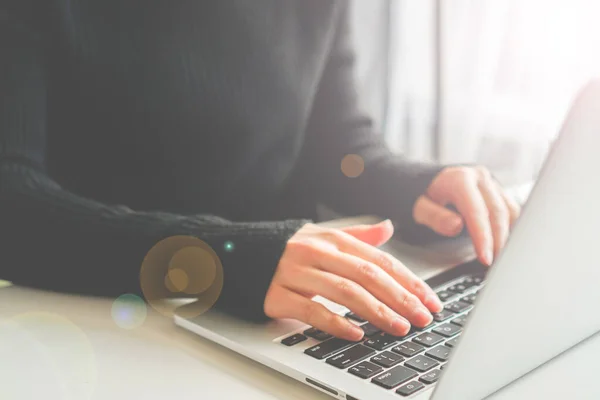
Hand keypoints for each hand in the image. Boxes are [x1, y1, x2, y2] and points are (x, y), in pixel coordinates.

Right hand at [264, 221, 442, 340]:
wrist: (242, 253)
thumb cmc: (291, 250)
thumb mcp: (325, 237)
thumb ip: (358, 235)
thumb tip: (389, 227)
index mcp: (332, 239)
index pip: (379, 259)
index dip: (408, 280)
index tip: (429, 299)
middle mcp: (316, 252)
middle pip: (366, 274)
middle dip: (399, 297)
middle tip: (422, 317)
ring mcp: (295, 273)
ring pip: (343, 291)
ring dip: (375, 311)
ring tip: (398, 327)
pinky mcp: (278, 294)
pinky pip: (310, 310)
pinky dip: (335, 322)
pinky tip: (356, 333)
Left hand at [413, 166, 520, 264]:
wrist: (426, 180)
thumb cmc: (422, 195)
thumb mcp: (419, 207)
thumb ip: (435, 216)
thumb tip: (456, 226)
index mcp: (459, 179)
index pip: (477, 212)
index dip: (483, 237)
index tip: (486, 258)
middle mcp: (478, 177)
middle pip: (497, 211)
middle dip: (499, 240)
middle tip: (497, 263)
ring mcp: (490, 182)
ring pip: (509, 210)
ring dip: (508, 234)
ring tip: (503, 256)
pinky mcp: (497, 189)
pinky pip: (510, 208)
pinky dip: (511, 226)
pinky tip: (506, 242)